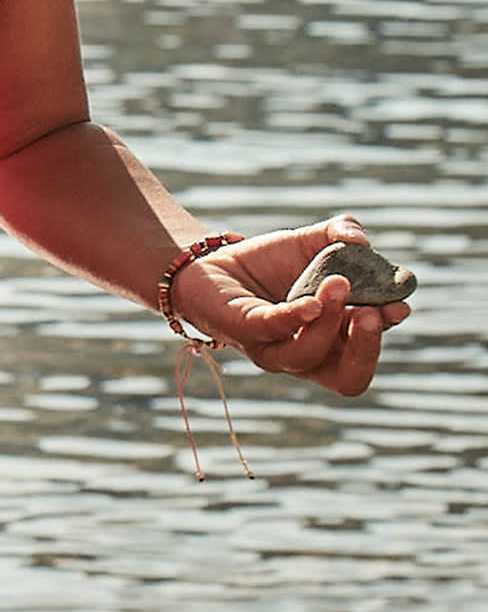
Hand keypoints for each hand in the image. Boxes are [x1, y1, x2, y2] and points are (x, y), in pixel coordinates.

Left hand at [169, 214, 409, 396]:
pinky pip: (271, 330)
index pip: (364, 358)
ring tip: (338, 283)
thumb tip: (361, 240)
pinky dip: (295, 318)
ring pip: (307, 356)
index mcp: (331, 341)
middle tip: (372, 312)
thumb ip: (341, 234)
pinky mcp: (242, 330)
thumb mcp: (313, 244)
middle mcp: (304, 354)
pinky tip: (309, 302)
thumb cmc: (270, 264)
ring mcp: (272, 348)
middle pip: (347, 377)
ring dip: (329, 321)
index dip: (383, 337)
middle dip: (366, 347)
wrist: (214, 261)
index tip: (398, 306)